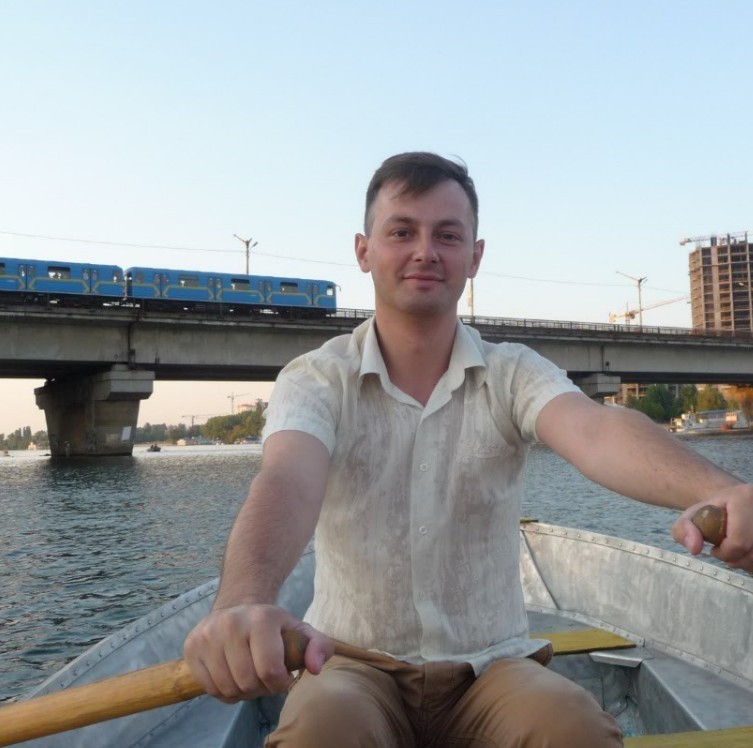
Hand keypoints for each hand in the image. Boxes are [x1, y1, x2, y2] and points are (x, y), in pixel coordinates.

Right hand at [183, 603, 332, 702]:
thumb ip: (318, 647)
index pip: (270, 670)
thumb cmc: (273, 626)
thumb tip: (315, 667)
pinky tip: (232, 675)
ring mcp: (208, 634)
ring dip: (242, 692)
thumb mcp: (300, 631)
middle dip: (261, 688)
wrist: (237, 606)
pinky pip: (210, 689)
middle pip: (248, 683)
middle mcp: (231, 623)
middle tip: (265, 676)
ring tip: (250, 675)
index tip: (283, 676)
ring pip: (228, 689)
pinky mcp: (191, 646)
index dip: (280, 682)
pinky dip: (224, 692)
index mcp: (261, 618)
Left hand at [672, 484, 752, 571]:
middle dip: (736, 559)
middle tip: (724, 553)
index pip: (738, 540)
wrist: (733, 503)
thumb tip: (695, 549)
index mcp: (744, 497)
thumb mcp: (691, 516)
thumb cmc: (711, 511)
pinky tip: (747, 554)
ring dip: (748, 563)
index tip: (714, 550)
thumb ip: (683, 530)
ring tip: (735, 553)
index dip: (724, 553)